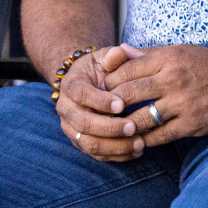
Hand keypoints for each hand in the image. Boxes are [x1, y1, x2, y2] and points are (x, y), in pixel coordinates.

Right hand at [55, 44, 143, 161]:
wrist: (88, 81)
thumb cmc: (102, 68)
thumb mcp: (106, 57)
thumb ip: (113, 55)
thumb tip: (120, 52)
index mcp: (72, 86)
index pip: (81, 95)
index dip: (100, 101)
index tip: (121, 105)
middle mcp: (67, 109)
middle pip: (83, 123)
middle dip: (109, 128)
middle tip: (134, 127)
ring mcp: (72, 128)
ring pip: (88, 143)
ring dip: (114, 146)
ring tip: (140, 144)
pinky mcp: (81, 141)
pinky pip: (96, 154)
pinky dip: (116, 155)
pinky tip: (137, 151)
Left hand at [101, 44, 207, 146]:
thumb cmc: (207, 65)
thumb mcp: (179, 51)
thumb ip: (147, 54)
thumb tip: (116, 52)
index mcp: (169, 59)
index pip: (125, 71)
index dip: (107, 83)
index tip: (99, 91)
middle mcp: (174, 80)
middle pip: (126, 95)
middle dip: (108, 106)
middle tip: (98, 114)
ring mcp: (183, 103)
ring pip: (138, 120)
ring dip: (121, 128)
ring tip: (112, 130)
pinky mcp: (191, 124)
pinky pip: (157, 137)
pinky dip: (142, 141)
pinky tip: (134, 140)